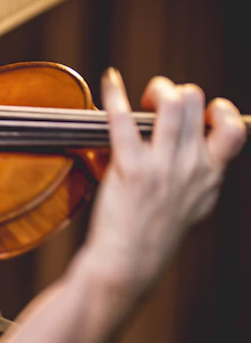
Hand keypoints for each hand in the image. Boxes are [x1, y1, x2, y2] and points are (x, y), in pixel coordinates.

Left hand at [84, 68, 245, 297]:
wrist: (128, 262)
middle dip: (177, 93)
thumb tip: (200, 150)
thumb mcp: (193, 206)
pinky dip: (115, 93)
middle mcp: (192, 167)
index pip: (233, 130)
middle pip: (195, 103)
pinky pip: (124, 119)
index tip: (201, 112)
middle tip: (157, 103)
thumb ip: (200, 176)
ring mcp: (163, 167)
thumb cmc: (154, 234)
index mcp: (210, 176)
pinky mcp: (132, 169)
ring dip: (156, 90)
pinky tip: (109, 80)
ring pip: (171, 103)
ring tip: (143, 97)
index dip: (219, 110)